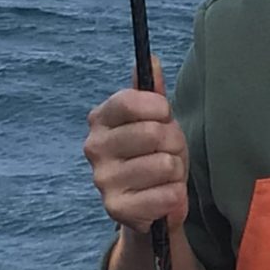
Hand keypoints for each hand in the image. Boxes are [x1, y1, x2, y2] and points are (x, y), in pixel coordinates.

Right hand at [84, 58, 188, 232]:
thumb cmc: (154, 155)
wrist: (152, 204)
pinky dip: (175, 197)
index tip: (165, 117)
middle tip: (168, 153)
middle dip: (174, 143)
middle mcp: (94, 147)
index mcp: (100, 119)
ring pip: (165, 165)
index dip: (159, 109)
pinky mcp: (116, 209)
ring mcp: (102, 180)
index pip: (130, 101)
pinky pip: (168, 195)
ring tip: (165, 177)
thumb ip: (152, 94)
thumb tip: (151, 60)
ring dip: (176, 172)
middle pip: (153, 133)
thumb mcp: (156, 121)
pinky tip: (162, 198)